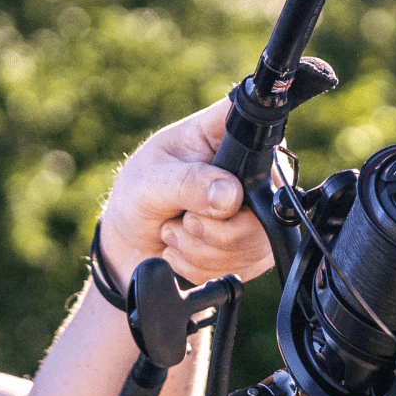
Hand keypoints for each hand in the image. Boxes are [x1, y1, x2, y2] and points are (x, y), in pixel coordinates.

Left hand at [98, 96, 273, 290]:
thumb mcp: (150, 181)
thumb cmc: (137, 197)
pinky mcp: (255, 247)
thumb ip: (187, 183)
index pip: (259, 129)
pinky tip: (183, 250)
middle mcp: (252, 171)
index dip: (247, 158)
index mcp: (226, 136)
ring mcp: (257, 211)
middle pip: (266, 203)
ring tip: (175, 232)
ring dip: (201, 249)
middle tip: (182, 219)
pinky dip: (205, 267)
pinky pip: (246, 265)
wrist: (130, 243)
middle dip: (214, 227)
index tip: (216, 186)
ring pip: (255, 242)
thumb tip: (229, 196)